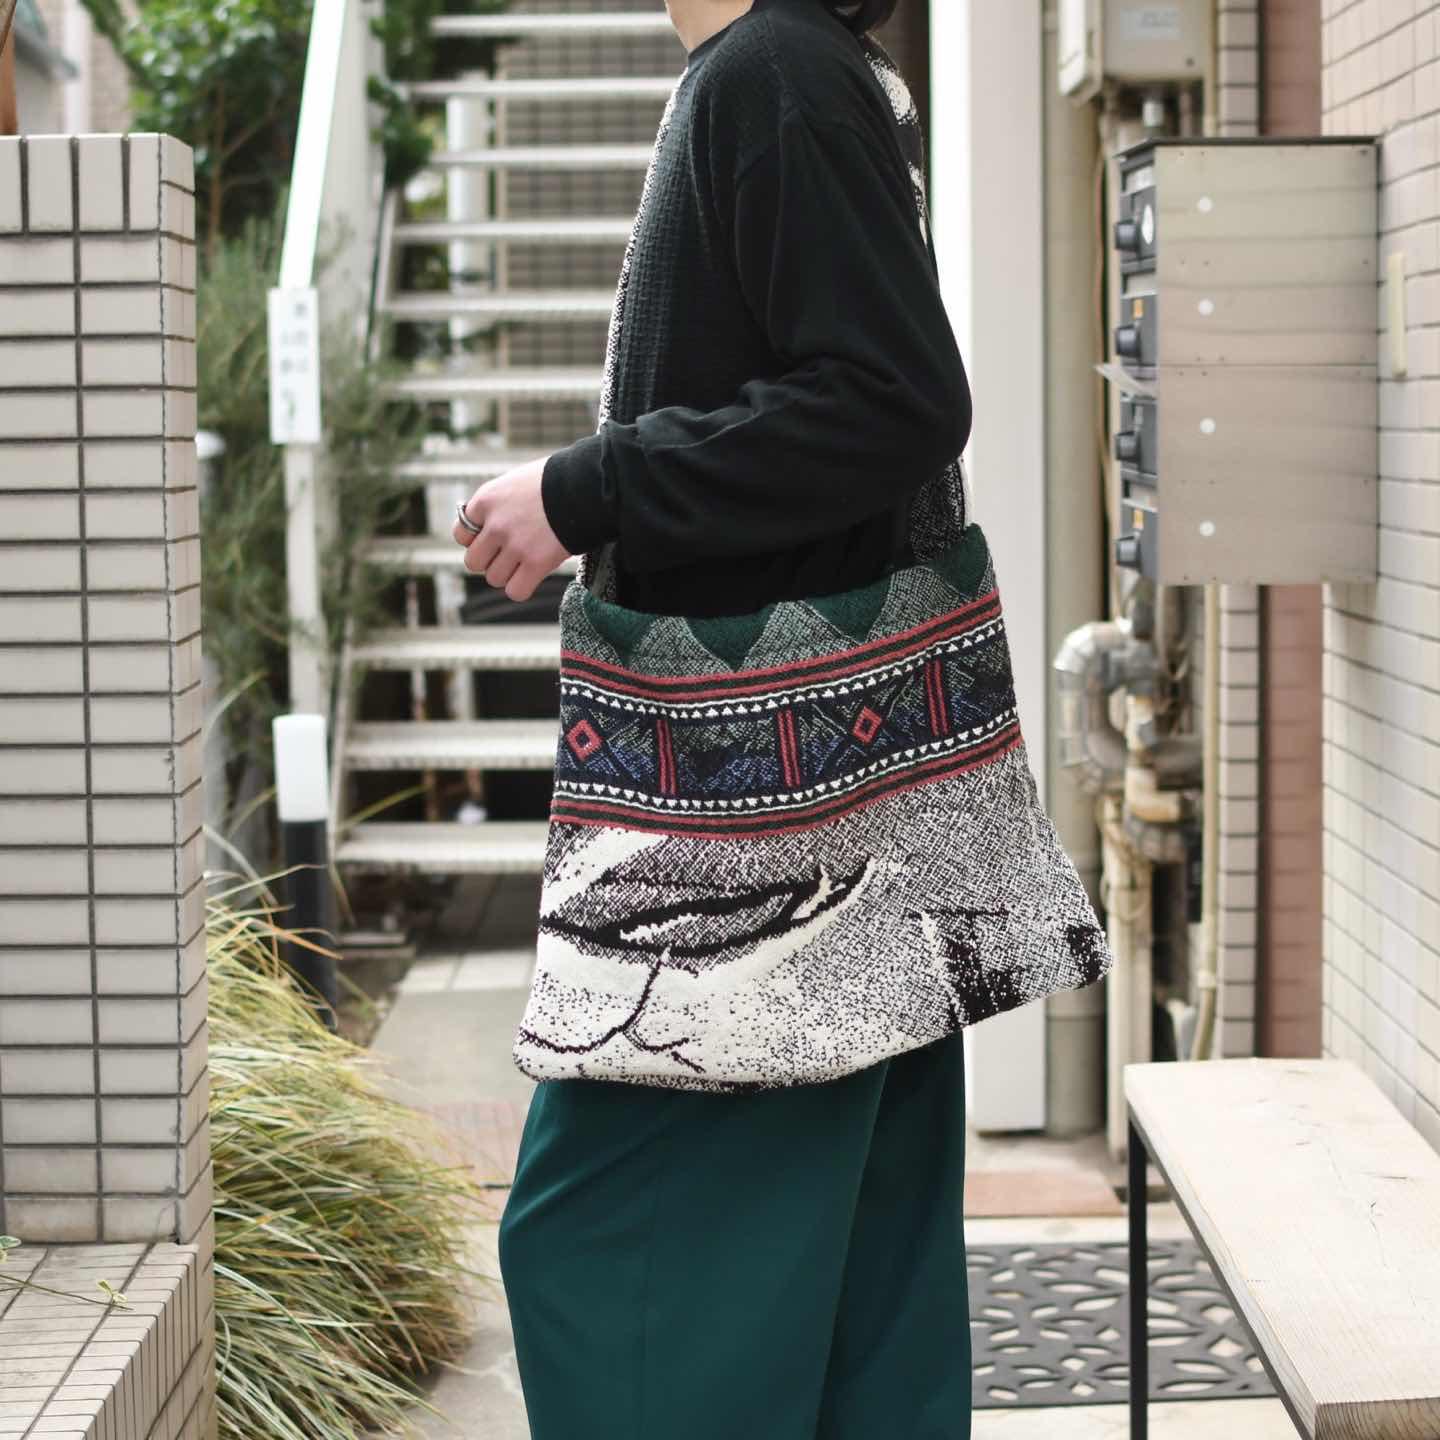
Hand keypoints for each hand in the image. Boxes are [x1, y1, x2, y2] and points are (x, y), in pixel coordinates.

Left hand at [451, 455, 571, 602]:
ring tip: (526, 562)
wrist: (586, 485)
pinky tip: (533, 575)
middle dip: (490, 560)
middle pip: (474, 561)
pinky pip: (515, 591)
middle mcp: (496, 524)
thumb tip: (487, 527)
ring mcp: (515, 546)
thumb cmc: (556, 481)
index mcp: (487, 500)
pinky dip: (522, 588)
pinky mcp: (537, 563)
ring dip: (508, 574)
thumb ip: (498, 505)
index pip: (460, 534)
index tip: (492, 538)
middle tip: (510, 553)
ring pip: (494, 578)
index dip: (476, 540)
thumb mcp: (517, 482)